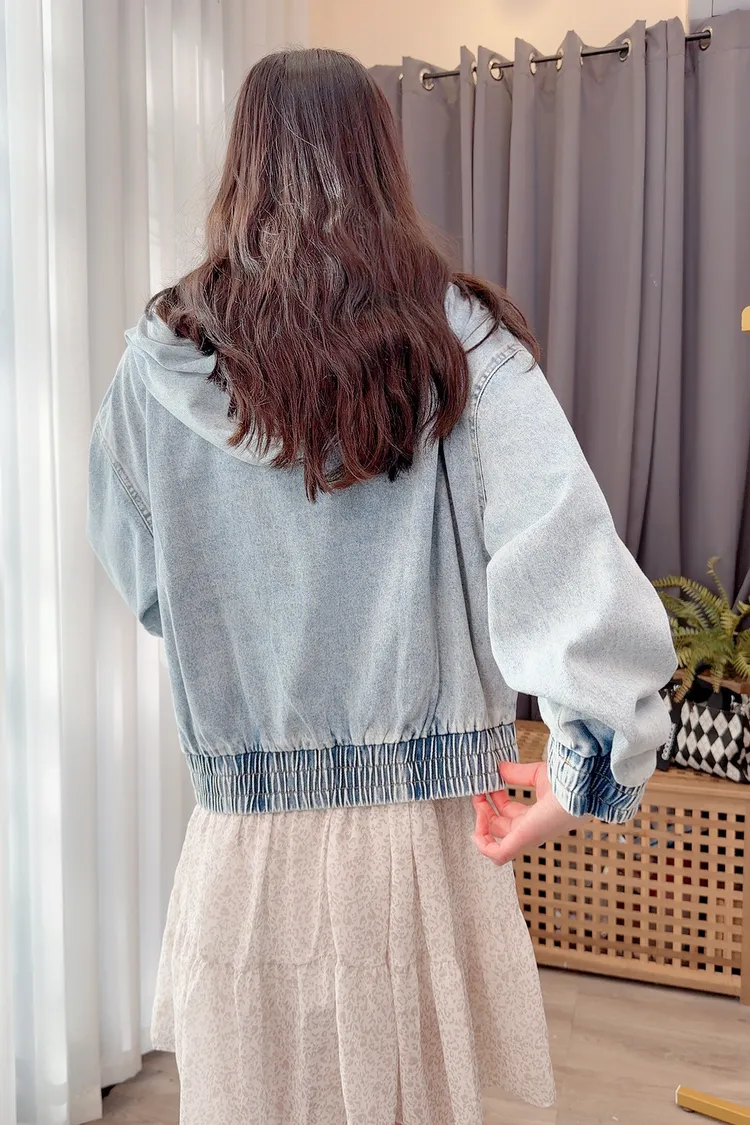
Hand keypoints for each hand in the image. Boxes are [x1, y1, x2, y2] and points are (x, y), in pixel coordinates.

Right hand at [472, 760, 586, 865]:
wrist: (578, 789)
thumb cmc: (567, 784)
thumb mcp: (537, 775)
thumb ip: (517, 773)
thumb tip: (499, 767)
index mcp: (535, 817)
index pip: (508, 814)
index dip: (494, 799)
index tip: (488, 783)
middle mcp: (529, 830)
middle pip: (499, 827)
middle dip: (484, 810)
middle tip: (479, 792)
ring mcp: (525, 837)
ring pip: (495, 843)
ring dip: (481, 824)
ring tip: (479, 803)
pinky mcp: (522, 839)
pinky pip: (498, 855)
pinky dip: (483, 845)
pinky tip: (477, 828)